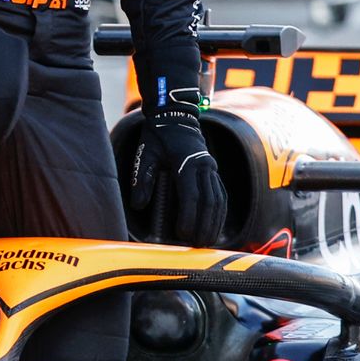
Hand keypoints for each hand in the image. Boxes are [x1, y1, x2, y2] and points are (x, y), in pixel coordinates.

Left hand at [127, 86, 225, 245]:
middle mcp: (204, 166)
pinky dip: (220, 211)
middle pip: (210, 202)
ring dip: (215, 222)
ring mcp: (211, 167)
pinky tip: (215, 224)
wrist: (174, 114)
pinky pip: (221, 193)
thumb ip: (143, 179)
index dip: (189, 218)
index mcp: (186, 163)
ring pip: (219, 199)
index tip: (182, 235)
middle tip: (198, 246)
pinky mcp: (213, 169)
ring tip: (208, 241)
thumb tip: (138, 206)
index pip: (191, 197)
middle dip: (205, 226)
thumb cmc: (158, 136)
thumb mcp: (145, 155)